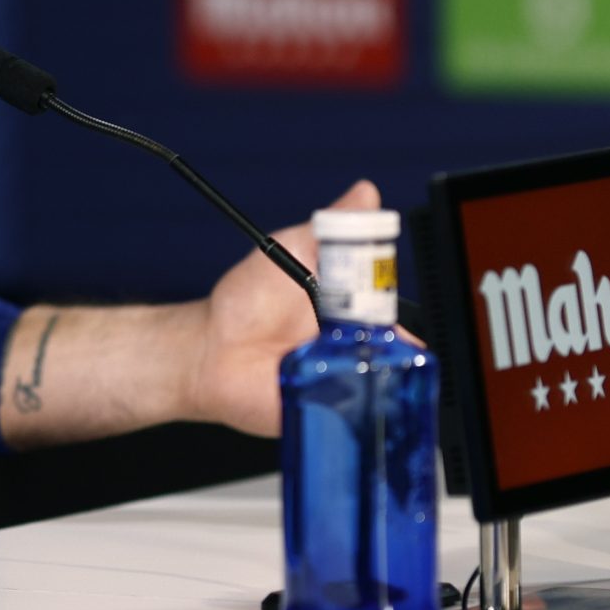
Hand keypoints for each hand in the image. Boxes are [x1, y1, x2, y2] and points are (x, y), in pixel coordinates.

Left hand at [182, 180, 378, 436]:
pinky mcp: (328, 412)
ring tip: (329, 360)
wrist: (210, 349)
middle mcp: (355, 348)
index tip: (378, 310)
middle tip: (346, 334)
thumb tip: (366, 192)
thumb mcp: (291, 249)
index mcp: (354, 311)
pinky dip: (352, 407)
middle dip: (388, 350)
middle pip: (398, 356)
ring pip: (382, 387)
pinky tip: (330, 390)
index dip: (397, 316)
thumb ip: (332, 226)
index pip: (396, 317)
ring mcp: (344, 382)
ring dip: (367, 376)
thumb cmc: (248, 300)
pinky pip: (356, 416)